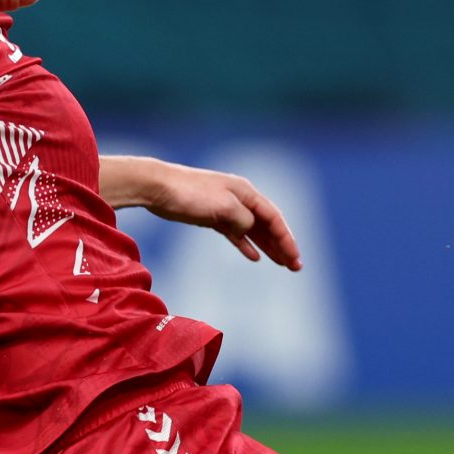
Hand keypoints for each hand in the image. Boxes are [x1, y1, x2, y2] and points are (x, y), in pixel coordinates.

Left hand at [145, 166, 302, 268]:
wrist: (157, 187)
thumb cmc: (190, 194)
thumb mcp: (224, 207)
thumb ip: (243, 220)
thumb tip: (249, 229)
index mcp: (246, 193)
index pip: (274, 218)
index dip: (287, 239)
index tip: (295, 258)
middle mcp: (240, 199)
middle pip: (267, 225)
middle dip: (282, 245)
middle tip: (295, 266)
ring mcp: (226, 208)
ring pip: (253, 230)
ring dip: (268, 247)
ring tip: (281, 264)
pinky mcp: (212, 217)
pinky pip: (235, 233)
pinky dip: (245, 244)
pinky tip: (254, 256)